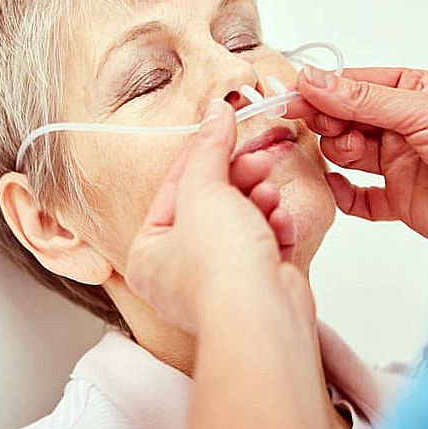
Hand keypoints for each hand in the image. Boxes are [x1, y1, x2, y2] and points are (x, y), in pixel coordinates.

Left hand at [125, 98, 311, 333]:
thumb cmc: (219, 269)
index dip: (201, 154)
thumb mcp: (203, 190)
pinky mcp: (256, 285)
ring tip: (267, 195)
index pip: (173, 189)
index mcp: (148, 254)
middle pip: (210, 204)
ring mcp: (220, 280)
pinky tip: (279, 223)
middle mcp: (179, 271)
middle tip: (254, 161)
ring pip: (241, 222)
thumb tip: (214, 114)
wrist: (263, 314)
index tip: (221, 127)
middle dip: (238, 179)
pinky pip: (264, 244)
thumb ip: (209, 148)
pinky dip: (274, 228)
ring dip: (258, 202)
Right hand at [286, 66, 427, 250]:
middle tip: (325, 128)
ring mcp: (399, 163)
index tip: (294, 97)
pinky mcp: (398, 200)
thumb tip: (315, 80)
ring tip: (352, 155)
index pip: (354, 83)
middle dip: (329, 122)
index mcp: (414, 91)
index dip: (323, 91)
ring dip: (338, 153)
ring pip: (346, 153)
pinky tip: (336, 186)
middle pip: (344, 118)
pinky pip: (358, 197)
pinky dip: (343, 193)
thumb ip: (363, 99)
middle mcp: (403, 125)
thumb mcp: (422, 112)